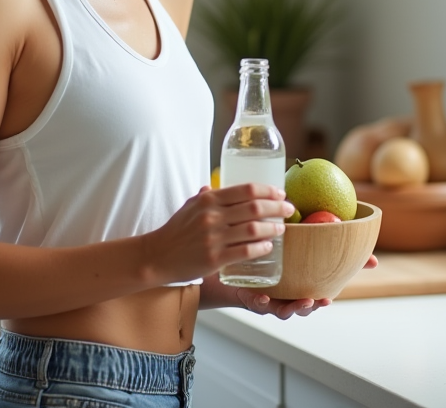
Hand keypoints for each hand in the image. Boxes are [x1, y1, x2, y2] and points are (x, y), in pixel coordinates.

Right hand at [145, 184, 293, 285]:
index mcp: (208, 200)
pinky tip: (268, 246)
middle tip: (289, 210)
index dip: (268, 190)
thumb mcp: (189, 207)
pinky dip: (261, 247)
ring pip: (253, 229)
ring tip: (281, 228)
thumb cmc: (175, 231)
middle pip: (254, 207)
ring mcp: (213, 237)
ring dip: (272, 227)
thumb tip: (213, 187)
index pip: (246, 189)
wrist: (157, 256)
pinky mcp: (214, 258)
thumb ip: (204, 198)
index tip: (280, 193)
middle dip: (277, 207)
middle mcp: (212, 216)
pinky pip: (245, 251)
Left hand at [233, 254, 377, 317]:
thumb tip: (375, 261)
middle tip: (313, 300)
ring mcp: (272, 301)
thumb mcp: (309, 255)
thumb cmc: (285, 264)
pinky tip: (261, 297)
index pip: (318, 300)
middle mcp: (289, 299)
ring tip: (292, 302)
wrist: (246, 267)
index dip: (324, 301)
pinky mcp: (253, 297)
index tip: (329, 299)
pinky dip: (259, 302)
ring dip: (288, 309)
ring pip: (281, 310)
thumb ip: (339, 255)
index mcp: (304, 290)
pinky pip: (256, 303)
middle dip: (307, 308)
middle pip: (301, 309)